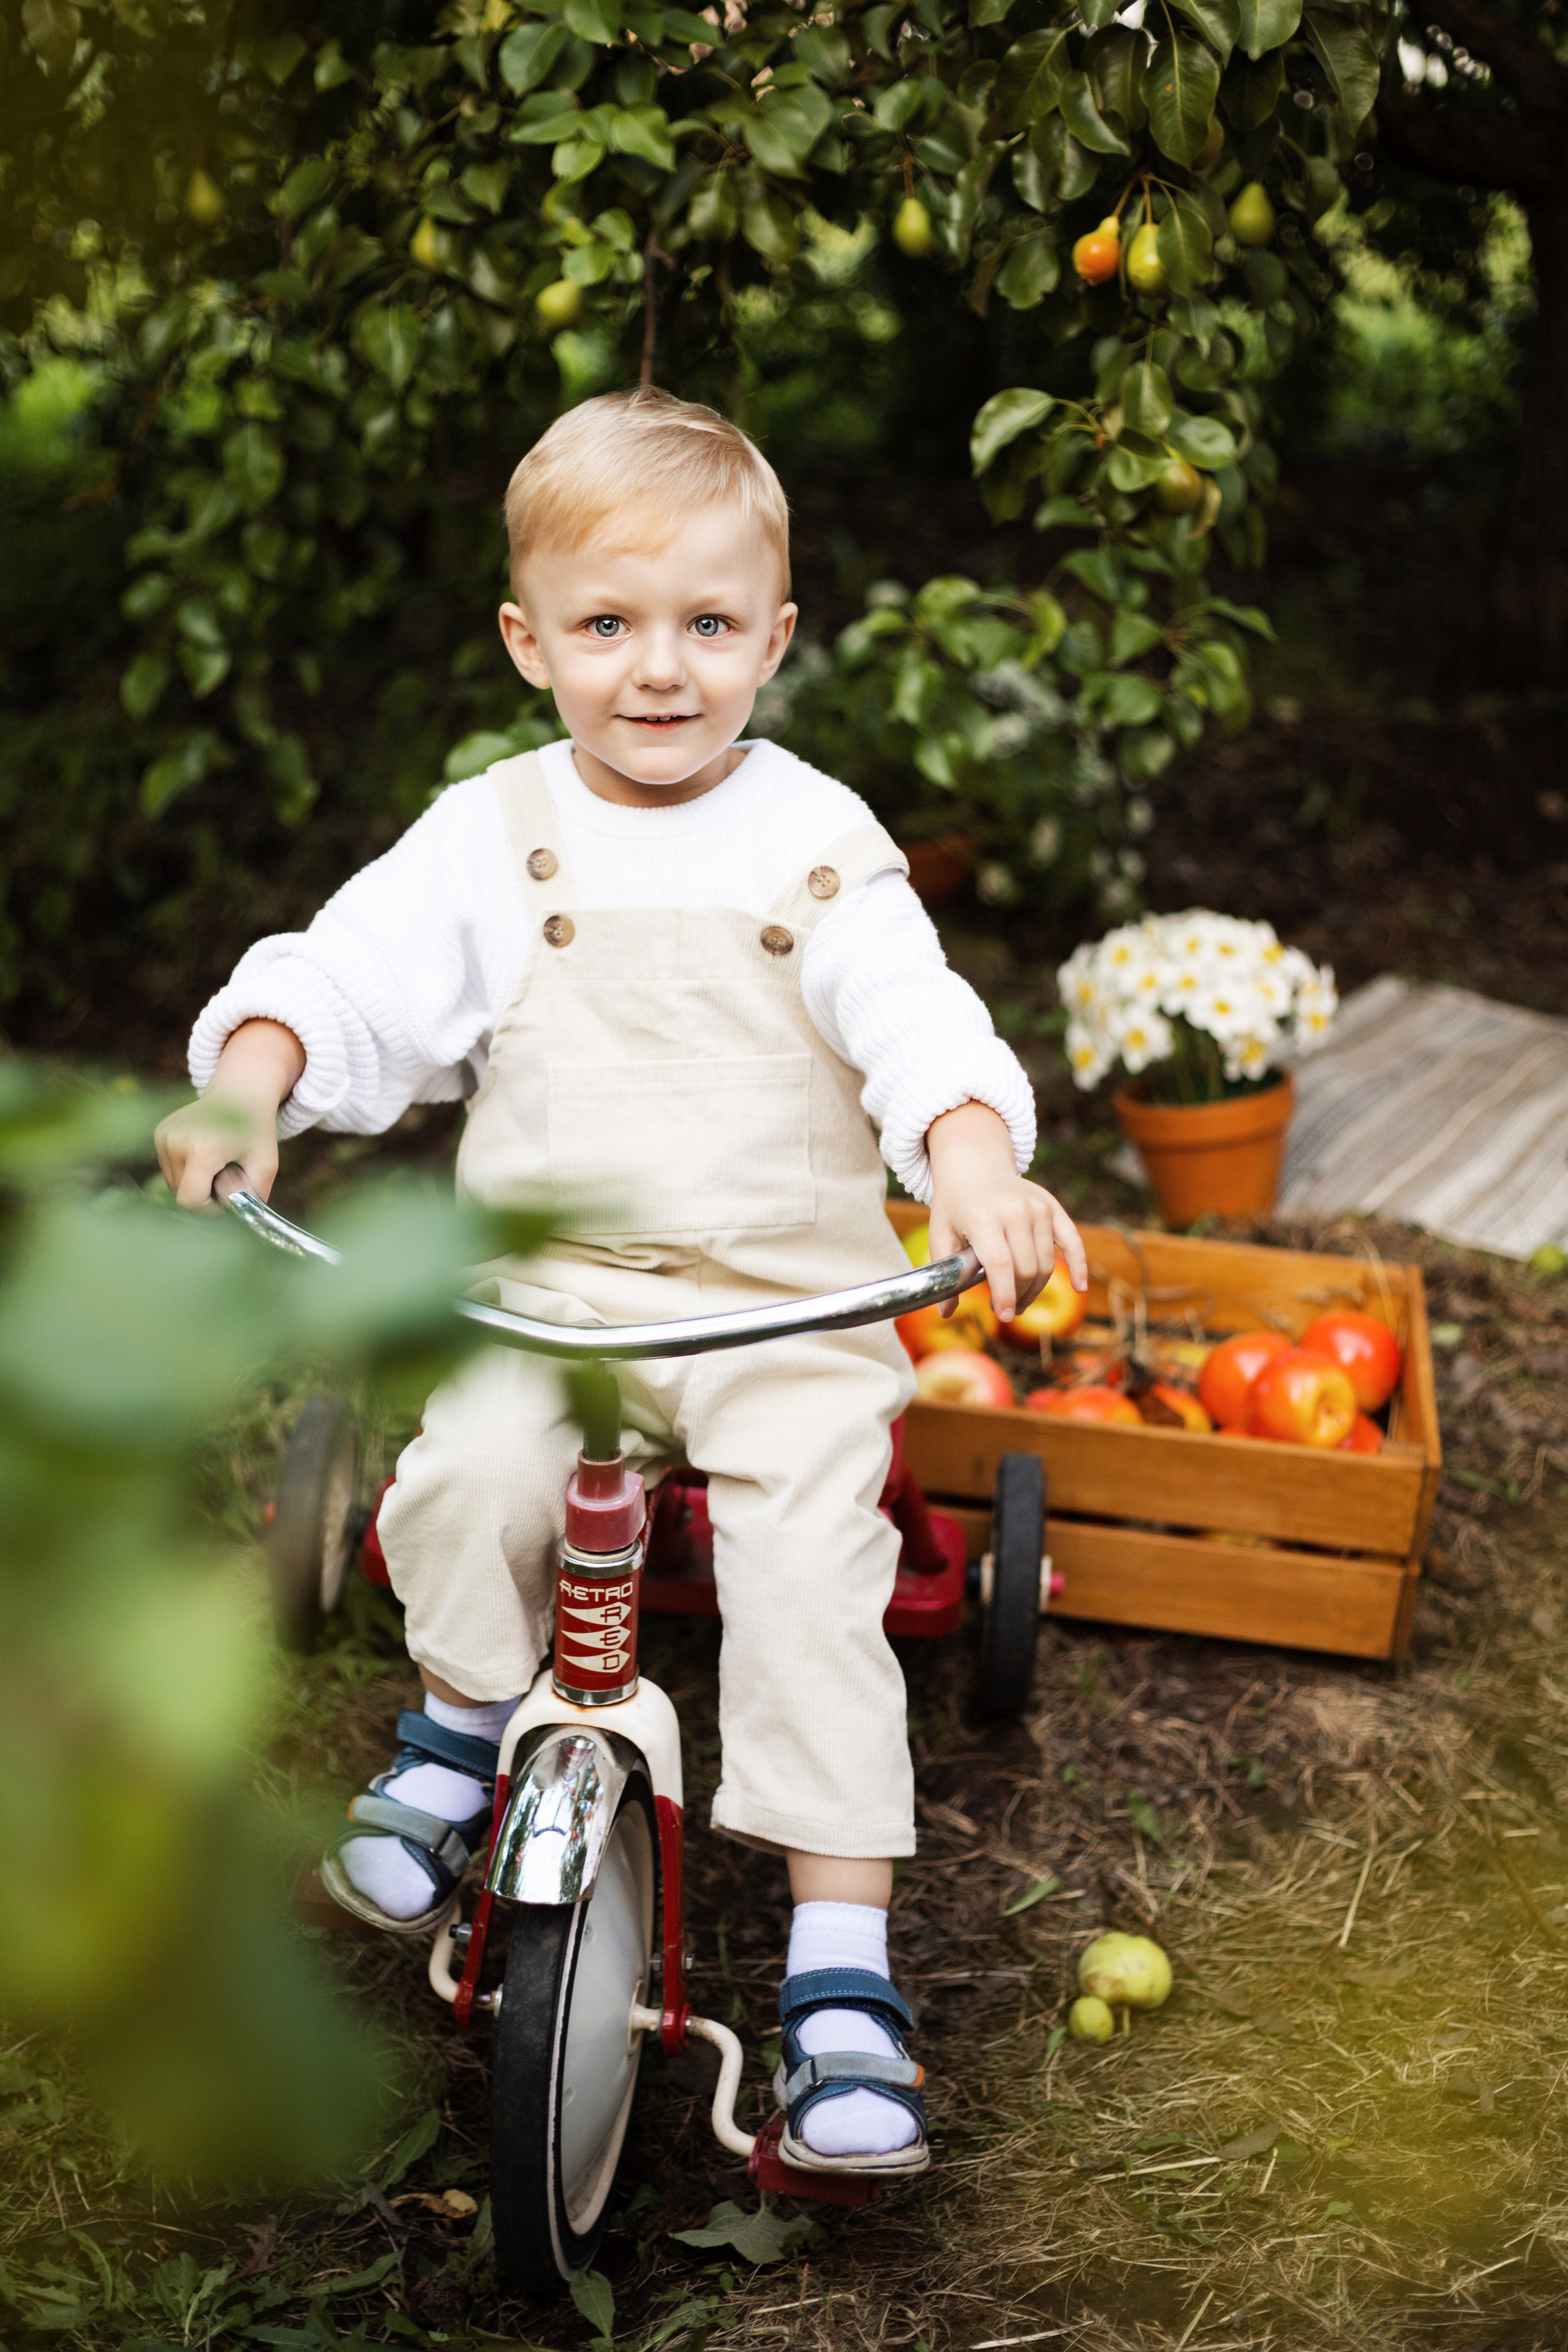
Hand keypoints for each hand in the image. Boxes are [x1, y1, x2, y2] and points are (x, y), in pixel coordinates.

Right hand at [154, 1019, 304, 1210]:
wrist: (239, 1092)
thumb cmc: (256, 1131)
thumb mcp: (266, 1165)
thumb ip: (253, 1197)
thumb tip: (236, 1219)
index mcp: (203, 1148)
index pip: (190, 1200)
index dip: (208, 1208)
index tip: (226, 1196)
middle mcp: (176, 1140)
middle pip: (182, 1194)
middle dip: (205, 1193)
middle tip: (227, 1173)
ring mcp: (164, 1135)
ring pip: (173, 1185)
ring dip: (196, 1182)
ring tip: (216, 1161)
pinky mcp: (159, 1133)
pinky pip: (169, 1170)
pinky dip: (188, 1170)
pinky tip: (205, 1152)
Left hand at [925, 1101, 1087, 1323]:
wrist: (975, 1166)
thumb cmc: (955, 1206)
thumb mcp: (940, 1233)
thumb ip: (943, 1272)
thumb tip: (945, 1313)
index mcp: (983, 1217)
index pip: (1001, 1264)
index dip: (1004, 1294)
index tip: (1003, 1315)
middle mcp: (1014, 1210)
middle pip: (1026, 1268)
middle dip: (1017, 1296)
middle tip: (1007, 1308)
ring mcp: (1037, 1207)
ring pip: (1045, 1263)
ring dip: (1035, 1289)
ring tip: (1021, 1300)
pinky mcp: (1052, 1207)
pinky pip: (1072, 1240)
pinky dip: (1079, 1265)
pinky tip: (1080, 1287)